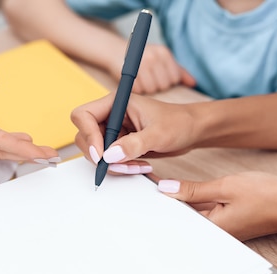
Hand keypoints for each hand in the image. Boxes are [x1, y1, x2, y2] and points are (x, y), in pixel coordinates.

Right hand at [71, 93, 195, 172]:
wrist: (192, 131)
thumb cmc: (179, 122)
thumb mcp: (158, 134)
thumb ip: (134, 144)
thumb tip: (110, 156)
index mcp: (116, 103)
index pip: (83, 115)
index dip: (88, 135)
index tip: (101, 154)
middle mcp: (111, 116)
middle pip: (85, 136)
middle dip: (100, 155)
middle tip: (120, 165)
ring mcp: (114, 131)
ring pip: (96, 152)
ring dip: (112, 164)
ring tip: (137, 166)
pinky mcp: (120, 145)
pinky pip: (109, 160)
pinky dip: (120, 167)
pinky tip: (139, 166)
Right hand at [123, 44, 195, 94]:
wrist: (115, 51)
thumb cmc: (142, 58)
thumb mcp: (161, 59)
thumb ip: (178, 71)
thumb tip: (194, 83)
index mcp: (163, 52)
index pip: (174, 78)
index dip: (166, 82)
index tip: (158, 78)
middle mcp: (154, 57)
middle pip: (164, 85)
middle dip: (157, 86)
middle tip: (148, 81)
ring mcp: (141, 65)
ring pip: (152, 89)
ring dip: (147, 89)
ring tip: (141, 81)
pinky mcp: (129, 73)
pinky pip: (139, 90)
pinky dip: (137, 90)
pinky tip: (134, 83)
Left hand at [156, 172, 276, 240]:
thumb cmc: (270, 197)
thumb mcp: (227, 186)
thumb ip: (194, 189)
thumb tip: (166, 188)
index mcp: (211, 230)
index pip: (175, 219)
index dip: (156, 206)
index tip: (140, 193)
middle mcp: (213, 234)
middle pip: (180, 218)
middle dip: (164, 204)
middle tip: (144, 186)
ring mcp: (220, 229)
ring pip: (191, 215)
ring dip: (178, 202)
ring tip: (157, 186)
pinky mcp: (226, 223)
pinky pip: (203, 212)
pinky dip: (193, 202)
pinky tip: (183, 190)